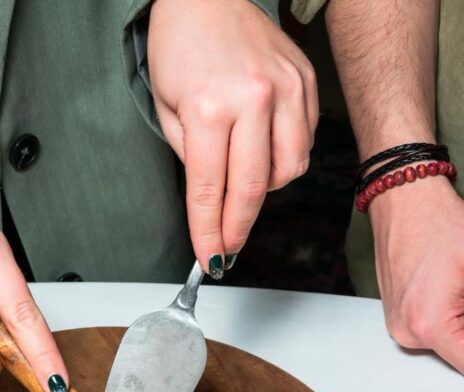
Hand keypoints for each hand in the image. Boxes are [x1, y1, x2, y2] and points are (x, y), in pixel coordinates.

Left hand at [148, 0, 317, 273]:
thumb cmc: (180, 49)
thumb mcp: (168, 110)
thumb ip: (191, 159)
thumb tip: (211, 204)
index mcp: (209, 108)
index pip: (210, 191)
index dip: (209, 234)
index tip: (209, 259)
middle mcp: (252, 99)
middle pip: (253, 190)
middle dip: (237, 229)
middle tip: (227, 249)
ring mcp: (285, 89)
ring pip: (288, 171)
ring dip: (265, 194)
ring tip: (243, 191)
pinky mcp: (305, 83)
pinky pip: (302, 143)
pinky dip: (284, 161)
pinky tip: (263, 157)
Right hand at [369, 178, 463, 373]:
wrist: (404, 201)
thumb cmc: (438, 223)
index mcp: (429, 325)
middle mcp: (408, 334)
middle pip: (461, 352)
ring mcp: (400, 327)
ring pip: (450, 342)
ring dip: (463, 323)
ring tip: (459, 284)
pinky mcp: (399, 317)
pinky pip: (435, 330)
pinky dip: (452, 317)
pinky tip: (454, 289)